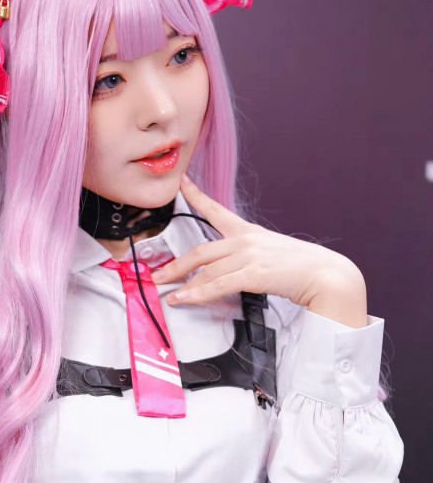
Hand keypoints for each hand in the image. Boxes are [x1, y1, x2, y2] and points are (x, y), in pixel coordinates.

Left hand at [153, 173, 366, 314]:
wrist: (325, 274)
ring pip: (206, 270)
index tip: (181, 182)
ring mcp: (248, 256)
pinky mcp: (253, 274)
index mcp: (248, 232)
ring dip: (183, 284)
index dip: (195, 195)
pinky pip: (217, 285)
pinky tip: (184, 299)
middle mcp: (245, 240)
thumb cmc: (301, 267)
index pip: (216, 210)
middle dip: (176, 264)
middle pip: (200, 250)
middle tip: (157, 274)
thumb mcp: (272, 252)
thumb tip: (230, 269)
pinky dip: (197, 294)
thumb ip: (248, 257)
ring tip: (167, 293)